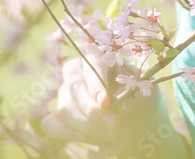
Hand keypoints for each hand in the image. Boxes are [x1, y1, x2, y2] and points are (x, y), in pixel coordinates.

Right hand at [41, 55, 164, 152]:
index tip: (106, 103)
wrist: (134, 111)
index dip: (97, 84)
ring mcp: (63, 92)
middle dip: (93, 111)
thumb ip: (130, 91)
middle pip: (75, 89)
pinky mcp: (55, 113)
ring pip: (65, 109)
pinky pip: (51, 125)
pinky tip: (94, 140)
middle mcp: (75, 70)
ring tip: (112, 136)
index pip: (92, 64)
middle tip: (114, 126)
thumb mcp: (142, 87)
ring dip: (88, 128)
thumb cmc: (137, 92)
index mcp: (96, 54)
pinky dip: (71, 135)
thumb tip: (117, 106)